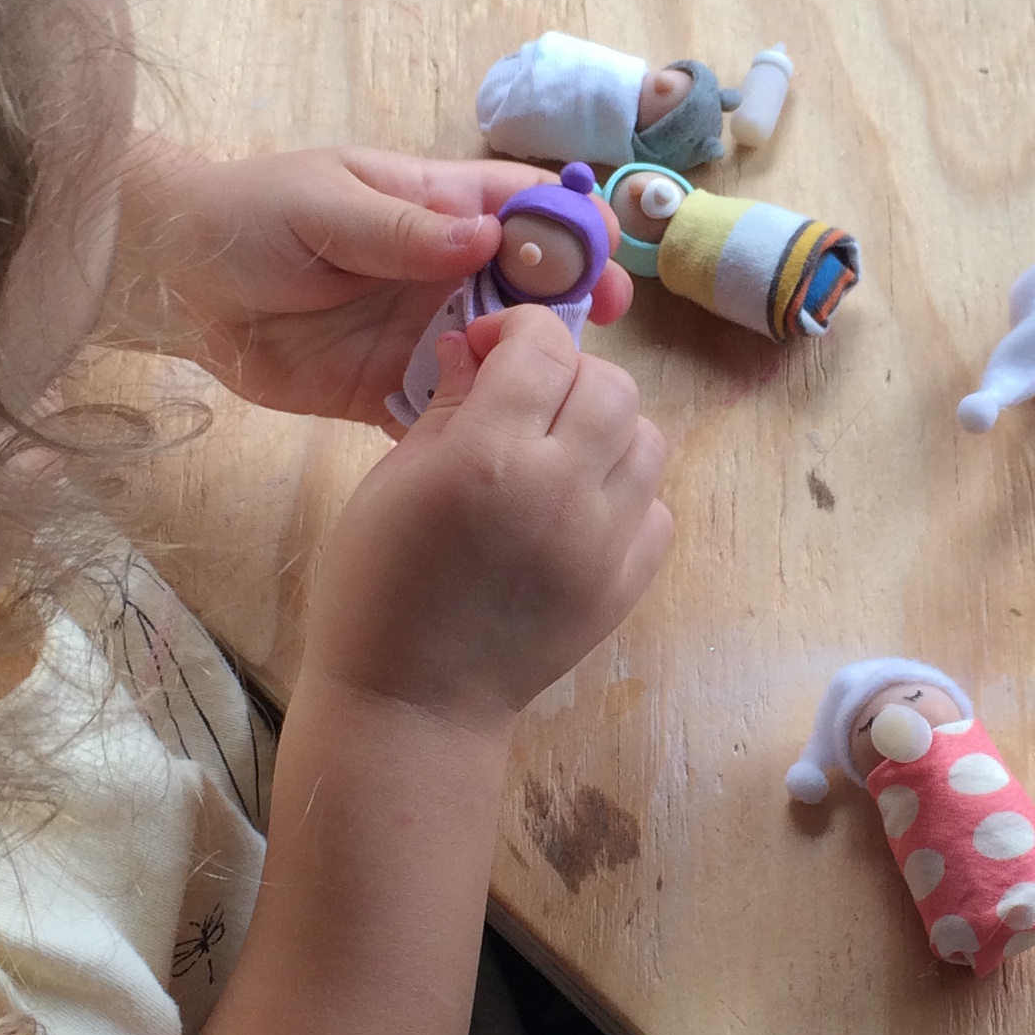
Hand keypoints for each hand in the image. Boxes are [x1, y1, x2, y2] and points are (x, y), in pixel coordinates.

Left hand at [105, 138, 633, 425]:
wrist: (176, 283)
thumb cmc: (252, 218)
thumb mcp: (327, 207)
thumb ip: (404, 229)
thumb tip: (486, 239)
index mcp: (436, 210)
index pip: (524, 210)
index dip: (572, 228)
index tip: (602, 254)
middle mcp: (443, 274)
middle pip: (531, 288)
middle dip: (571, 304)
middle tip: (600, 327)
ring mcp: (421, 335)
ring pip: (501, 355)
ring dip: (533, 371)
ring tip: (558, 391)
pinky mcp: (389, 391)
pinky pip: (447, 414)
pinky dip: (474, 428)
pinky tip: (499, 444)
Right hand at [307, 306, 671, 730]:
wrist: (414, 703)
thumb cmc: (377, 587)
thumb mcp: (390, 482)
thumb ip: (445, 406)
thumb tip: (476, 347)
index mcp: (490, 456)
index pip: (543, 347)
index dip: (516, 330)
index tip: (488, 348)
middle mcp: (562, 489)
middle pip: (610, 384)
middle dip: (567, 373)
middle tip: (524, 398)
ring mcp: (605, 541)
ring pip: (647, 437)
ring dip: (606, 427)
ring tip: (557, 449)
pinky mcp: (627, 584)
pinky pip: (657, 506)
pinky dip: (626, 491)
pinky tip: (578, 504)